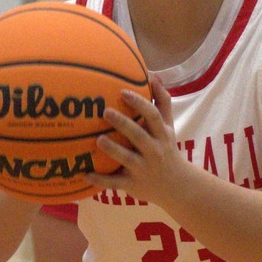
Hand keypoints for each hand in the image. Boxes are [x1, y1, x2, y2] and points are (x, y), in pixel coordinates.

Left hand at [85, 74, 190, 205]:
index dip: (139, 103)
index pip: (153, 116)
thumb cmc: (167, 148)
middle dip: (123, 124)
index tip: (123, 92)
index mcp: (161, 134)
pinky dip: (100, 180)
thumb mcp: (169, 125)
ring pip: (127, 159)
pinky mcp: (133, 185)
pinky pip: (115, 183)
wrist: (176, 185)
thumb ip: (162, 101)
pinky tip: (85, 174)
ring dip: (112, 150)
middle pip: (139, 135)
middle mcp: (154, 150)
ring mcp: (143, 169)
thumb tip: (154, 76)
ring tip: (98, 140)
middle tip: (105, 112)